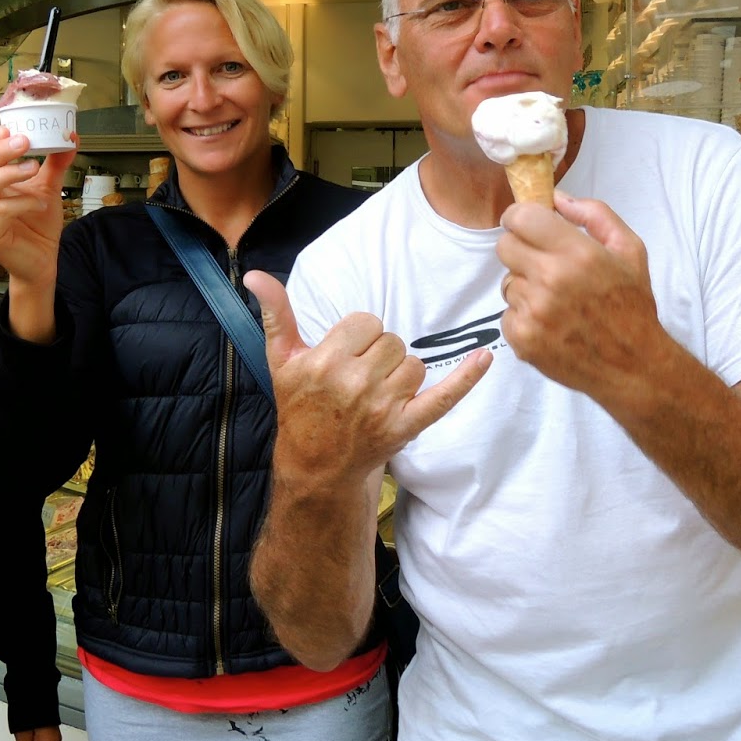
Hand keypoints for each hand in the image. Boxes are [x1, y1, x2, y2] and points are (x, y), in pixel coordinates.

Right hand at [0, 126, 75, 289]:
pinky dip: (23, 201)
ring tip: (33, 166)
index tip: (10, 129)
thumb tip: (70, 137)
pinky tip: (41, 201)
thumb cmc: (36, 225)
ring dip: (6, 173)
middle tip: (24, 141)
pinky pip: (0, 211)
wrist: (42, 260)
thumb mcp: (46, 186)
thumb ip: (54, 163)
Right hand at [243, 271, 489, 487]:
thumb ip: (276, 314)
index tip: (342, 356)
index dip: (356, 336)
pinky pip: (444, 396)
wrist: (316, 465)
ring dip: (400, 374)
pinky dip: (467, 378)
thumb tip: (255, 275)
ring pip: (413, 364)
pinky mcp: (406, 426)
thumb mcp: (281, 360)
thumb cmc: (299, 407)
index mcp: (325, 360)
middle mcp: (354, 383)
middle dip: (378, 355)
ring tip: (375, 393)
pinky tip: (485, 357)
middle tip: (357, 378)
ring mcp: (383, 407)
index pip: (365, 321)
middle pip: (391, 340)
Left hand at [496, 191, 661, 396]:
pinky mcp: (522, 339)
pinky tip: (551, 323)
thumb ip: (594, 215)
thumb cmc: (632, 306)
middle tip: (543, 263)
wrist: (634, 367)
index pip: (520, 218)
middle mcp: (551, 280)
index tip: (529, 226)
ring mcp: (534, 312)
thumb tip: (557, 198)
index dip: (521, 218)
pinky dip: (524, 317)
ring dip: (525, 287)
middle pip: (504, 246)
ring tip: (556, 300)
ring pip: (507, 282)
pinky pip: (507, 314)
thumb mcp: (629, 250)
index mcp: (577, 253)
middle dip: (521, 249)